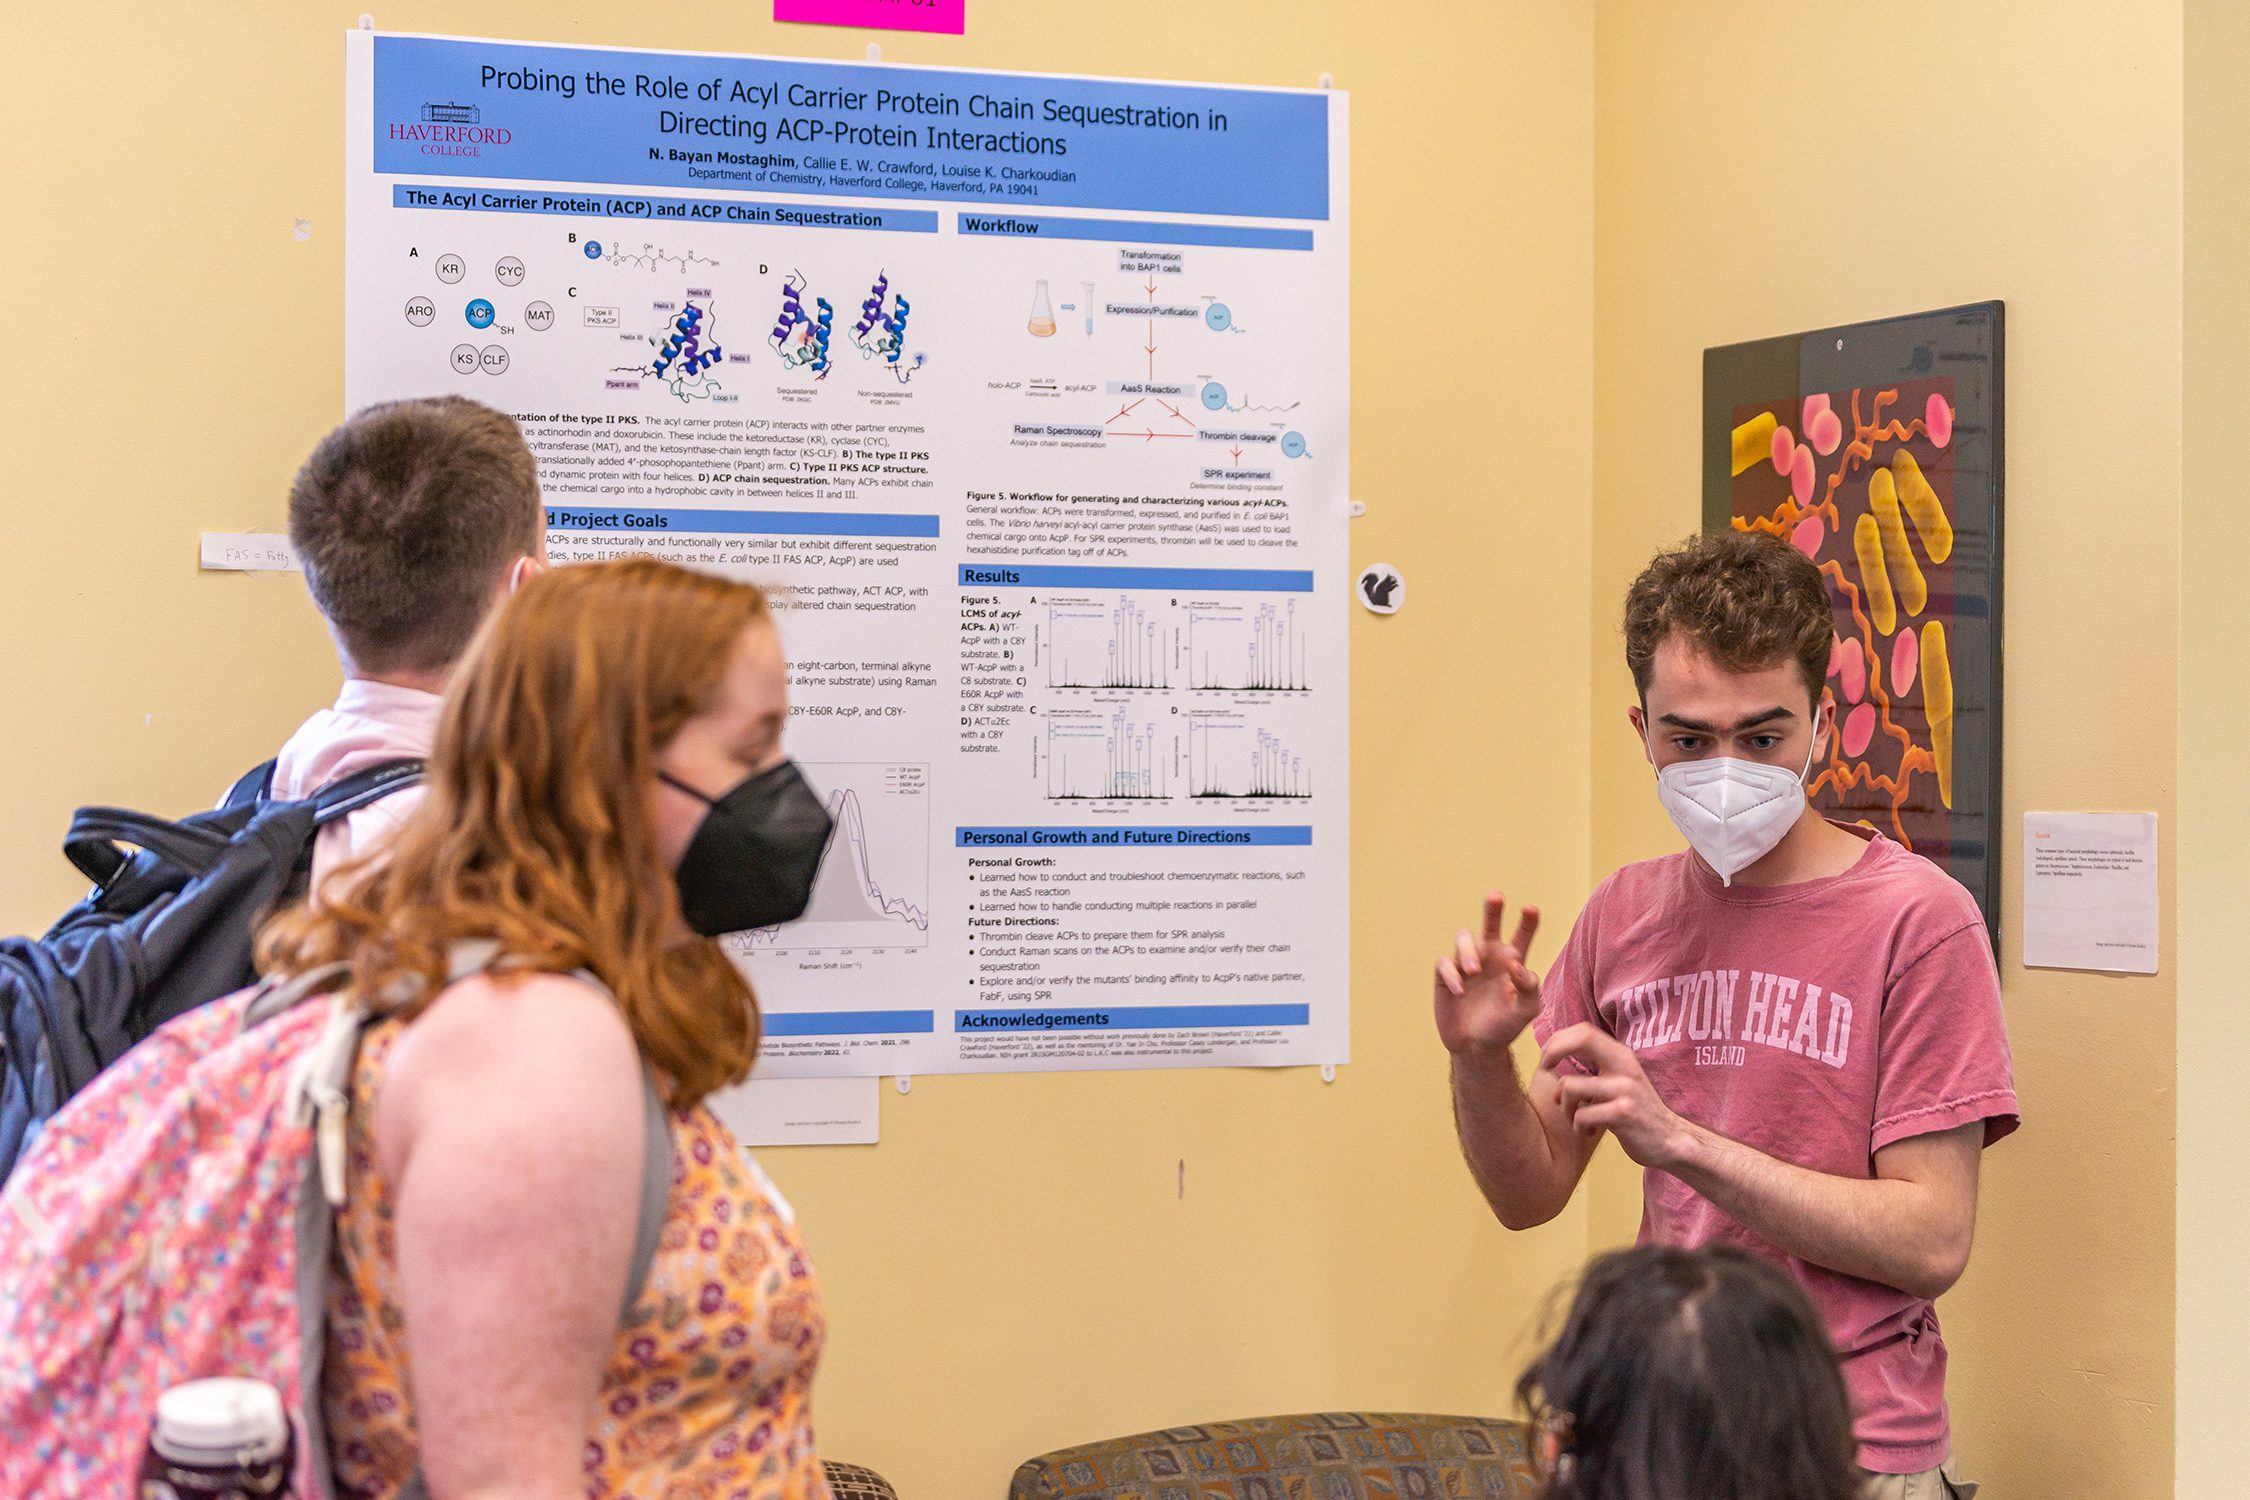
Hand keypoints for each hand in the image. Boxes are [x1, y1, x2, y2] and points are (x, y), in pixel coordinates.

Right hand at [1433, 894, 1541, 1055]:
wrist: (1476, 1047)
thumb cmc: (1504, 1027)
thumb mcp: (1525, 1011)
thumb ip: (1528, 987)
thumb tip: (1516, 964)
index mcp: (1512, 961)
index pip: (1522, 935)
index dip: (1527, 921)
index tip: (1530, 909)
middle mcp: (1489, 956)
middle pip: (1490, 923)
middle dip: (1492, 909)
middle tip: (1496, 897)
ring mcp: (1466, 964)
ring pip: (1463, 938)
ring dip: (1469, 950)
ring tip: (1474, 970)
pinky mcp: (1446, 975)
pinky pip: (1446, 964)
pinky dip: (1453, 975)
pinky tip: (1460, 992)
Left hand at [1540, 1024, 1689, 1167]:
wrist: (1670, 1141)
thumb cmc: (1636, 1113)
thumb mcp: (1619, 1081)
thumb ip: (1595, 1067)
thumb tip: (1553, 1060)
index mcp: (1621, 1056)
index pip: (1584, 1030)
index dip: (1558, 1039)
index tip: (1546, 1058)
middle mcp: (1625, 1066)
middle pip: (1581, 1039)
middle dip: (1552, 1053)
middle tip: (1544, 1071)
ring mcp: (1625, 1089)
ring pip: (1569, 1086)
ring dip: (1564, 1107)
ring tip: (1576, 1119)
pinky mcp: (1623, 1114)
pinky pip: (1581, 1115)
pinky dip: (1577, 1127)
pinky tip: (1588, 1132)